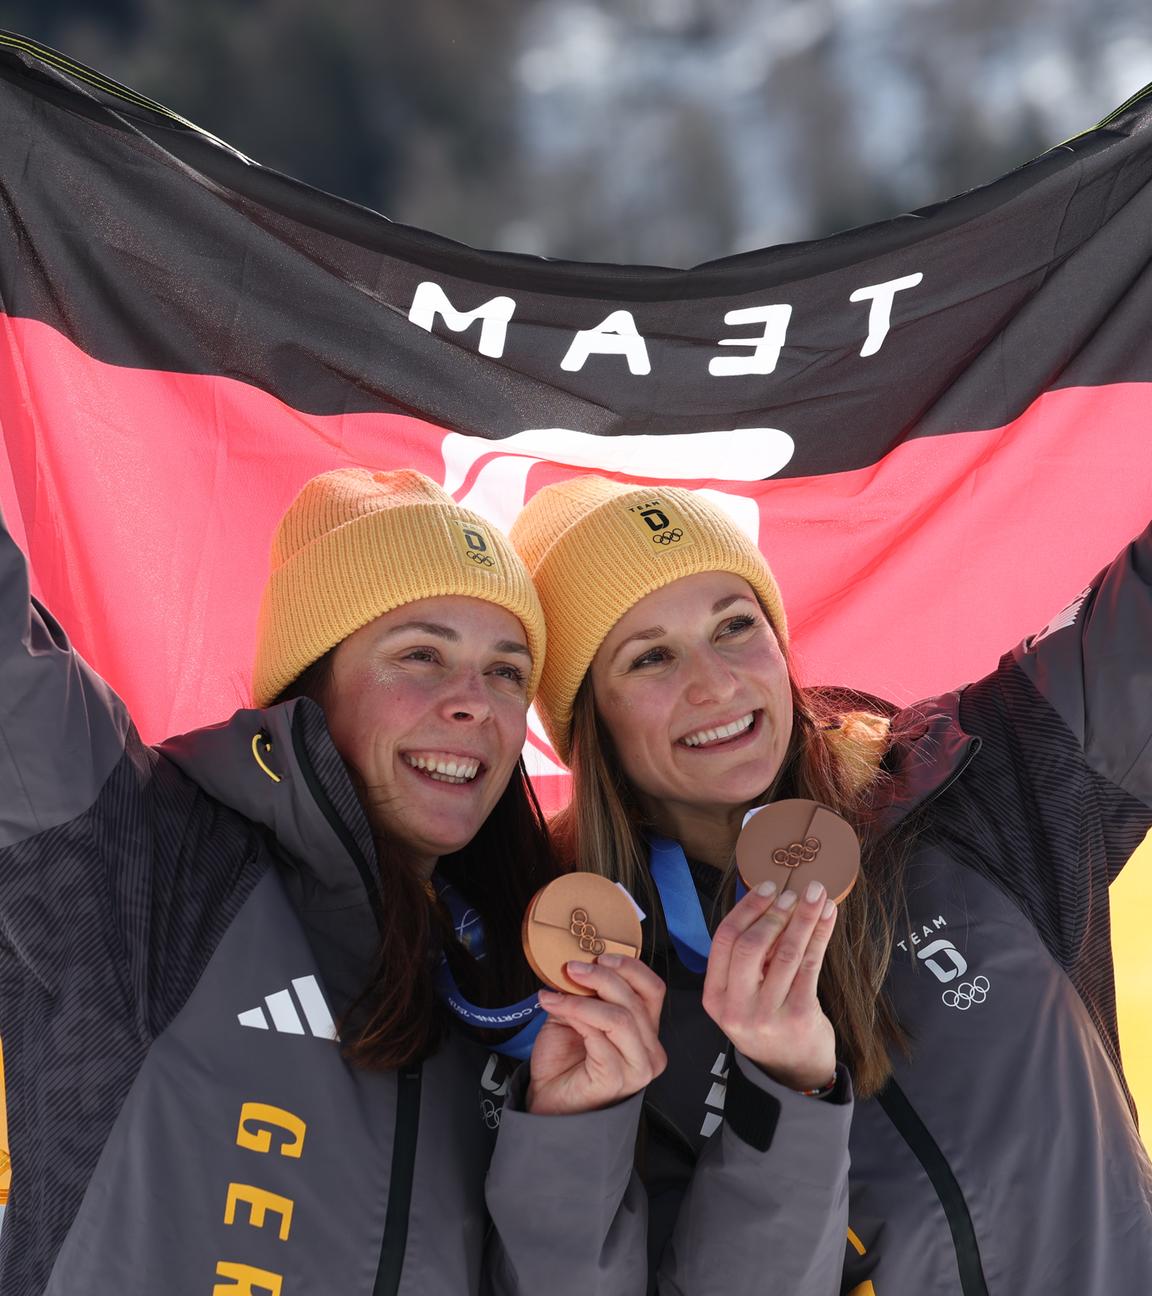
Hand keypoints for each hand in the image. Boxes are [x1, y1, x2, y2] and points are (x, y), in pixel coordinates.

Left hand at [526, 955, 666, 1115]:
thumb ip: (586, 992)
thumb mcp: (577, 1014)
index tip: (600, 957)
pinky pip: (598, 1037)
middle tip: (572, 968)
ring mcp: (637, 1067)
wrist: (548, 1099)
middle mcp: (649, 1049)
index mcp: (646, 1029)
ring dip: (584, 999)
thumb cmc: (565, 1060)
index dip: (630, 967)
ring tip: (557, 992)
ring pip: (620, 1018)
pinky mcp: (617, 1079)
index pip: (653, 989)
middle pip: (635, 1000)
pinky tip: (554, 1007)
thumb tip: (579, 964)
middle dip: (601, 978)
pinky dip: (574, 1015)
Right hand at [702, 880, 837, 1091]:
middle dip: (774, 913)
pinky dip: (819, 936)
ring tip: (816, 895)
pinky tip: (827, 918)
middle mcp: (736, 1008)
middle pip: (749, 945)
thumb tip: (770, 902)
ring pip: (784, 953)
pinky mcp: (799, 1017)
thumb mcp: (743, 997)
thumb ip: (747, 960)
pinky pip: (810, 966)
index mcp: (715, 997)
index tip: (767, 887)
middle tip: (794, 894)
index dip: (746, 909)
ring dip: (803, 918)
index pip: (723, 941)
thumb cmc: (768, 1022)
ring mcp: (767, 1015)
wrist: (793, 1073)